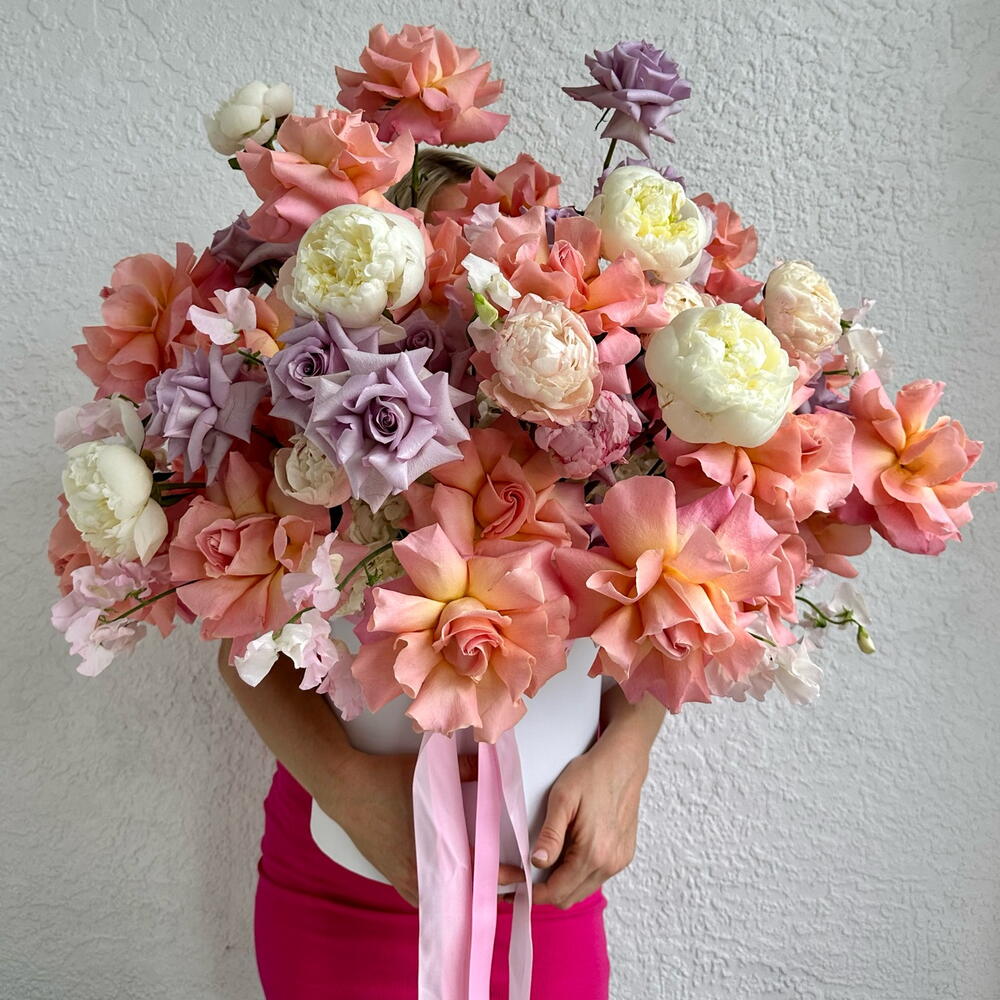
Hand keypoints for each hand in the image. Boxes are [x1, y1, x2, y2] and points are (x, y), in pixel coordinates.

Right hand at [324, 750, 524, 906]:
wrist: (344, 787)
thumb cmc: (384, 779)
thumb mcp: (427, 770)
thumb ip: (463, 767)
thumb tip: (490, 760)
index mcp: (432, 847)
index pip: (476, 871)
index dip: (502, 875)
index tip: (522, 876)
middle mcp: (418, 870)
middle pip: (462, 893)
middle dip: (487, 891)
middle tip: (510, 887)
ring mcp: (402, 876)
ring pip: (442, 900)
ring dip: (464, 897)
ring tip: (487, 889)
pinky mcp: (391, 875)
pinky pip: (422, 897)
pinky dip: (441, 897)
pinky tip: (453, 891)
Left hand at [530, 723, 652, 908]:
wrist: (623, 762)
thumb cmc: (592, 775)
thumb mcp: (562, 799)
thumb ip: (550, 834)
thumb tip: (536, 862)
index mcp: (594, 853)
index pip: (557, 892)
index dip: (530, 894)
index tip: (511, 887)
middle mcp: (610, 864)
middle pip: (568, 896)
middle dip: (541, 892)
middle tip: (518, 876)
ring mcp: (619, 861)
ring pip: (581, 889)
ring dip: (559, 884)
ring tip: (538, 866)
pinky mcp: (623, 854)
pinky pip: (594, 877)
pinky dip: (575, 874)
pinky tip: (564, 854)